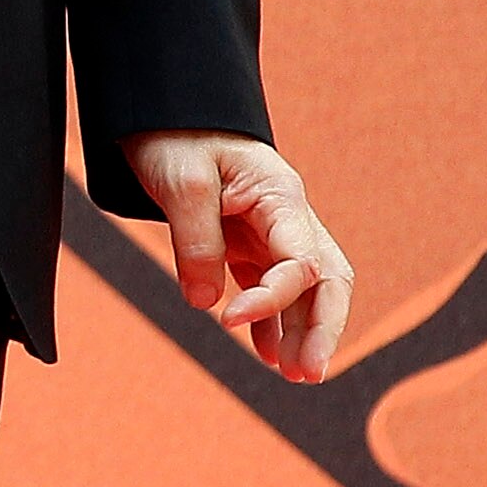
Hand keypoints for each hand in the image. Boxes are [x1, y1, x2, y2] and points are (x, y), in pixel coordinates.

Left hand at [120, 131, 353, 382]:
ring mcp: (269, 229)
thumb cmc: (175, 134)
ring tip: (290, 376)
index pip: (300, 262)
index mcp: (280, 195)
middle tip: (308, 375)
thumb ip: (196, 241)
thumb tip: (206, 303)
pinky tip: (267, 353)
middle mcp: (285, 215)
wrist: (160, 110)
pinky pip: (272, 286)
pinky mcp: (246, 240)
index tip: (227, 321)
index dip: (272, 300)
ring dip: (302, 332)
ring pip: (304, 289)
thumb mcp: (181, 181)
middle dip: (323, 328)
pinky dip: (273, 320)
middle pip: (326, 279)